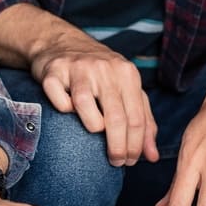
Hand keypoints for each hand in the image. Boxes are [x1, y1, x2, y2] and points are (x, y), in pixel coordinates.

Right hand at [30, 39, 159, 167]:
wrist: (62, 42)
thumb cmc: (100, 73)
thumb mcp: (127, 89)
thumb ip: (143, 121)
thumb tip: (152, 156)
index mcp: (127, 74)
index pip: (137, 118)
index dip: (136, 146)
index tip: (130, 162)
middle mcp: (104, 68)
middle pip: (116, 117)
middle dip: (118, 147)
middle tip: (116, 162)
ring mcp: (78, 69)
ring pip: (86, 107)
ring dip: (92, 127)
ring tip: (94, 132)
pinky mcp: (53, 72)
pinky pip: (59, 100)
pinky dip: (64, 109)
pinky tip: (68, 111)